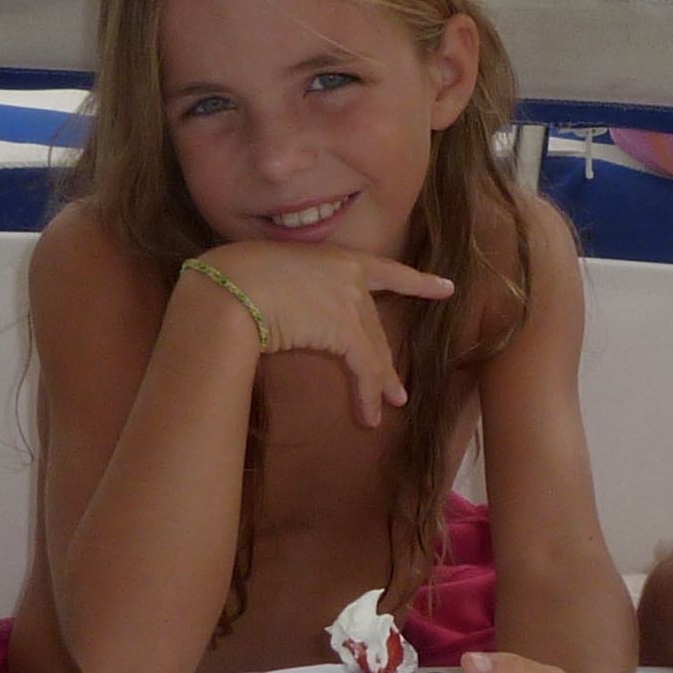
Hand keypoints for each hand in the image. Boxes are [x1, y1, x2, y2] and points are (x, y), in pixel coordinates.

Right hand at [182, 243, 455, 428]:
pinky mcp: (346, 329)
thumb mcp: (270, 273)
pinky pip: (365, 368)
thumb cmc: (231, 280)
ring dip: (376, 385)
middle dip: (382, 360)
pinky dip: (367, 394)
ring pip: (373, 349)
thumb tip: (280, 309)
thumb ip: (292, 288)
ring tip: (381, 411)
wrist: (227, 291)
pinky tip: (367, 415)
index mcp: (332, 257)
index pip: (384, 270)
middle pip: (373, 325)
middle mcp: (348, 274)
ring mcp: (349, 300)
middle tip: (393, 389)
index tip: (446, 287)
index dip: (417, 281)